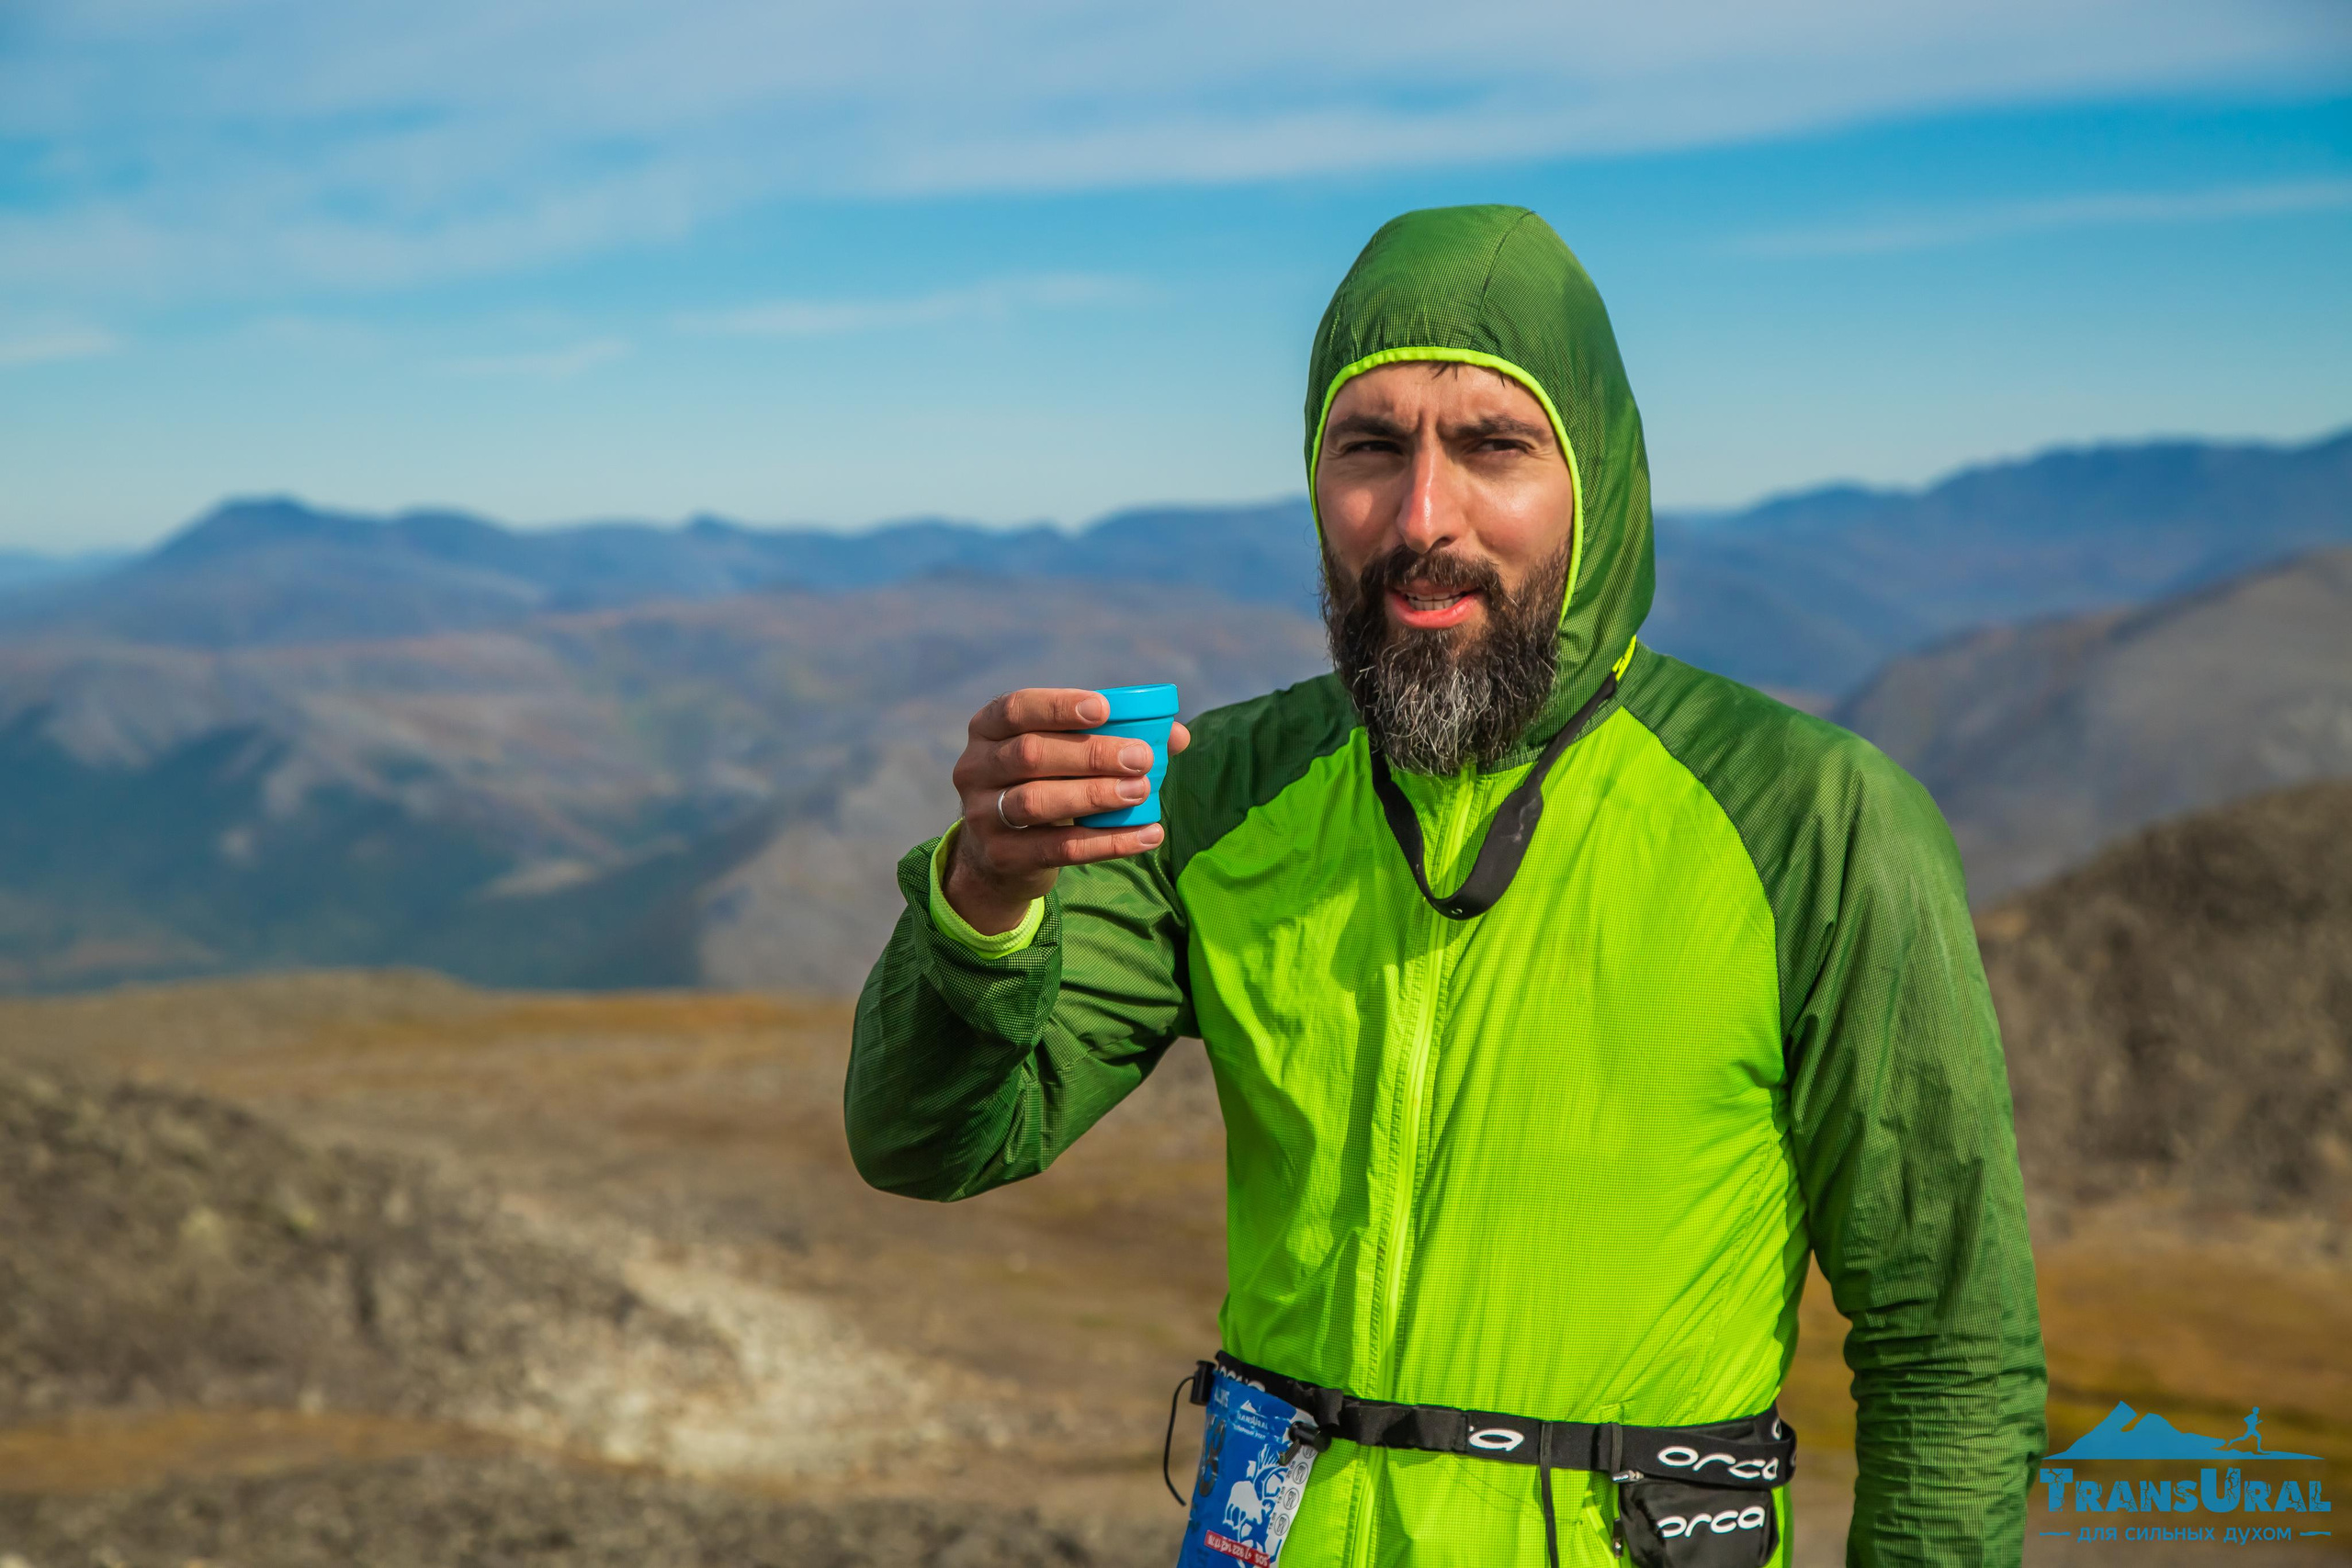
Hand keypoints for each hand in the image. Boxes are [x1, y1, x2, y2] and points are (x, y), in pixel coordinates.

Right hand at [943, 688, 1191, 934]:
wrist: (998, 857)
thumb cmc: (1045, 785)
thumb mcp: (1064, 757)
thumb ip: (1114, 738)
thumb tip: (1177, 736)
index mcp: (988, 730)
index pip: (1016, 708)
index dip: (1059, 707)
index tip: (1105, 710)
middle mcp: (974, 768)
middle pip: (1030, 754)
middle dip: (1091, 754)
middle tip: (1141, 757)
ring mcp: (982, 814)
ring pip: (1037, 802)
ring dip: (1095, 795)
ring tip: (1142, 792)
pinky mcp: (1002, 856)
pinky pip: (1058, 849)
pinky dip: (1108, 842)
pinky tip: (1148, 834)